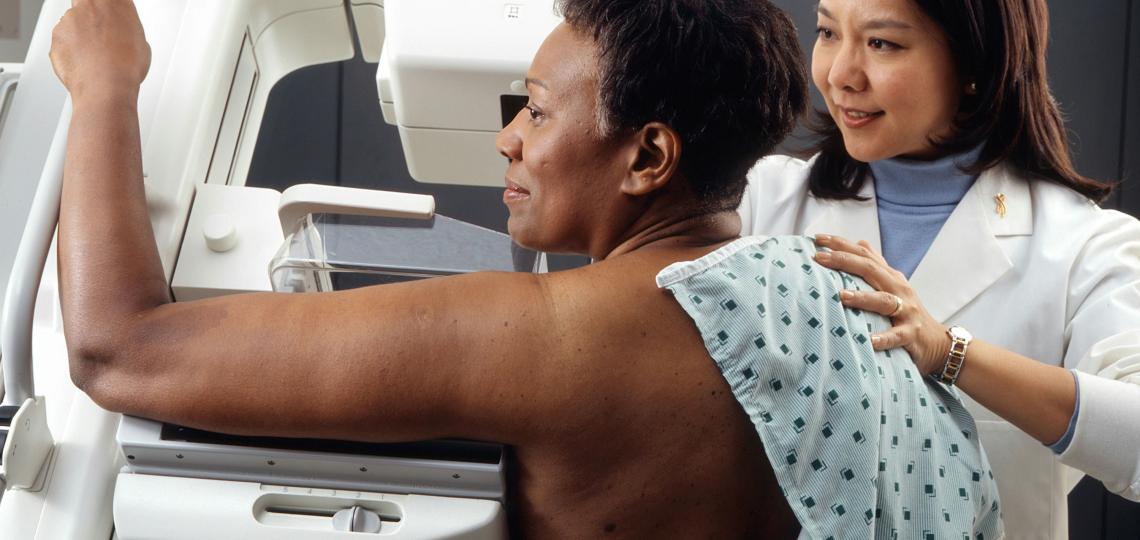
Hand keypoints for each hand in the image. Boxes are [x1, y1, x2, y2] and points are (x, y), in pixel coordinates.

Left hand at [50, 0, 150, 103]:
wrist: (105, 85)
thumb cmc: (125, 66)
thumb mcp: (140, 42)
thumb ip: (126, 30)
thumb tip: (122, 36)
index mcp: (114, 2)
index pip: (109, 0)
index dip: (109, 11)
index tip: (111, 19)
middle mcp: (89, 5)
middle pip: (87, 4)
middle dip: (91, 17)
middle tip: (102, 36)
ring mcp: (70, 19)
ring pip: (73, 22)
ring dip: (80, 35)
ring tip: (95, 56)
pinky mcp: (56, 34)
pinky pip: (63, 39)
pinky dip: (70, 49)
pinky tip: (84, 62)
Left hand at [812, 234, 949, 374]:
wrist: (937, 342)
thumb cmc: (908, 312)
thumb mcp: (893, 285)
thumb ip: (877, 265)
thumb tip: (860, 242)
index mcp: (890, 276)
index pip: (864, 254)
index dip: (841, 244)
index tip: (817, 238)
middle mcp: (899, 288)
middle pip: (871, 270)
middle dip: (844, 261)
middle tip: (818, 258)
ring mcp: (907, 311)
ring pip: (885, 300)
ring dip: (863, 298)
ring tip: (842, 296)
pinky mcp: (911, 334)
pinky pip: (897, 336)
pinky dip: (884, 337)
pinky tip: (870, 341)